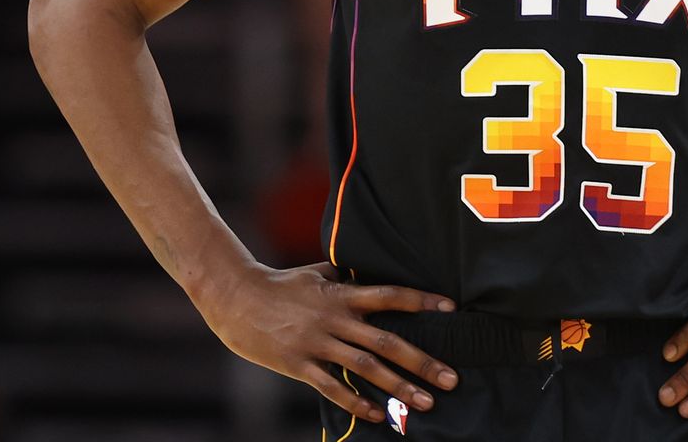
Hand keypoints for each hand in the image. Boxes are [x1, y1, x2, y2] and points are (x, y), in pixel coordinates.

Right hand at [197, 261, 458, 423]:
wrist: (234, 297)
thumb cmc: (277, 284)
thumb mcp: (313, 273)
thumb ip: (342, 276)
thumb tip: (365, 272)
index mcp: (339, 293)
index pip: (389, 295)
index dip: (420, 301)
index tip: (451, 309)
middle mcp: (333, 318)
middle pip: (386, 341)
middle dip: (422, 361)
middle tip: (452, 378)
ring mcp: (316, 342)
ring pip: (366, 368)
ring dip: (399, 387)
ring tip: (426, 402)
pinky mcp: (299, 364)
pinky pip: (333, 387)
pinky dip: (357, 403)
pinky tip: (379, 415)